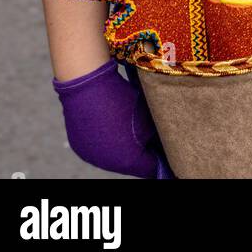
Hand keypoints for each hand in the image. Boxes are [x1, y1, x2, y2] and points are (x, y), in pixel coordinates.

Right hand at [53, 59, 165, 177]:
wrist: (87, 83)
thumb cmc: (122, 99)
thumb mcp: (148, 118)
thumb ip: (157, 136)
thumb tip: (161, 143)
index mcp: (125, 160)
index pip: (149, 168)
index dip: (161, 161)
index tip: (172, 155)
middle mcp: (105, 163)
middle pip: (130, 164)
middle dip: (143, 154)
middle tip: (156, 142)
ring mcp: (90, 154)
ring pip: (114, 156)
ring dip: (125, 148)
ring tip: (135, 132)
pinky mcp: (79, 144)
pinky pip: (99, 148)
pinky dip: (109, 141)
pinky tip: (115, 126)